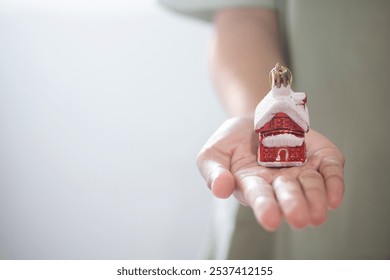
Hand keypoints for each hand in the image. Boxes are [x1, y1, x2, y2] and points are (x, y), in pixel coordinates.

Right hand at [197, 117, 344, 230]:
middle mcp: (279, 182)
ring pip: (312, 186)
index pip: (260, 196)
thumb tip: (221, 188)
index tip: (270, 219)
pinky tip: (334, 198)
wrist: (254, 118)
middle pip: (289, 194)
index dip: (265, 207)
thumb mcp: (212, 154)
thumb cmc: (231, 141)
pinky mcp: (320, 156)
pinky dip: (334, 182)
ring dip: (316, 198)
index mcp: (253, 184)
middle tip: (299, 218)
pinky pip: (330, 170)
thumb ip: (214, 173)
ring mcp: (301, 170)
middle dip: (294, 205)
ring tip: (319, 213)